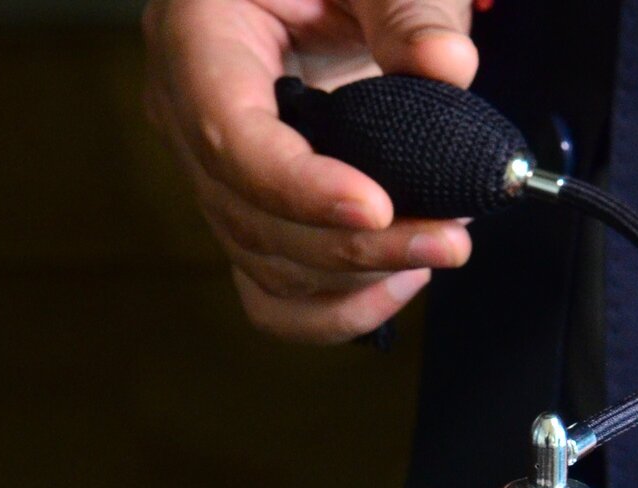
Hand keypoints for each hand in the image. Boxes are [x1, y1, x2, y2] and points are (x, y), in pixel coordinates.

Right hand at [142, 0, 476, 341]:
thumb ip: (408, 6)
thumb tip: (448, 70)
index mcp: (195, 36)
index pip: (230, 139)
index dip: (301, 189)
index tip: (378, 209)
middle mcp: (187, 113)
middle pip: (252, 220)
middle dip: (354, 249)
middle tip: (450, 237)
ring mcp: (212, 173)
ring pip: (265, 267)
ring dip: (356, 280)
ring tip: (437, 247)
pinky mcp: (246, 212)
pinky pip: (271, 290)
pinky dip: (333, 307)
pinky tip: (395, 284)